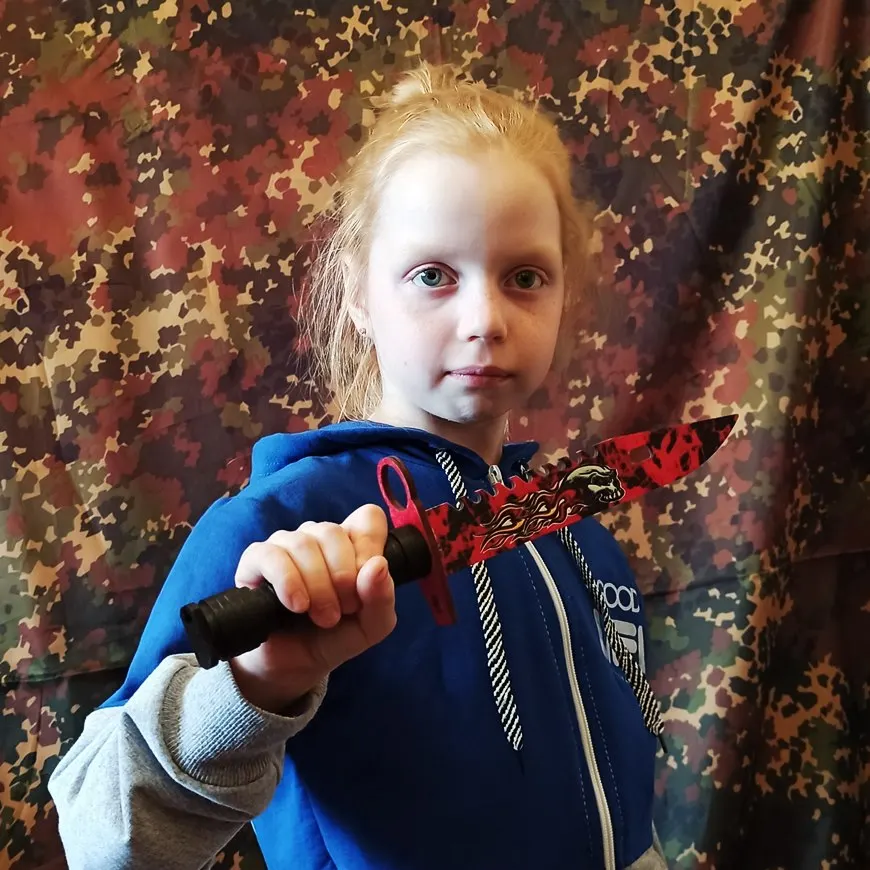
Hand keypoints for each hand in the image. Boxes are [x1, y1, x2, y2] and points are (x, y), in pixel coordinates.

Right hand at [228, 504, 396, 713]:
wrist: (292, 667)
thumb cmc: (334, 637)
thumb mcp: (371, 626)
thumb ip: (382, 597)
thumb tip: (377, 565)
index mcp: (350, 544)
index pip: (367, 517)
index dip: (370, 545)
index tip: (365, 581)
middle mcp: (317, 537)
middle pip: (333, 532)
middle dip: (343, 577)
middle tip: (343, 611)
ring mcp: (286, 544)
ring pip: (304, 544)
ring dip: (318, 586)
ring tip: (323, 618)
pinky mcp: (256, 559)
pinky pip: (271, 556)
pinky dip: (288, 582)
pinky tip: (296, 606)